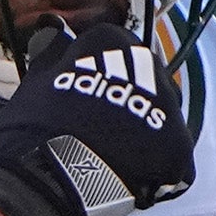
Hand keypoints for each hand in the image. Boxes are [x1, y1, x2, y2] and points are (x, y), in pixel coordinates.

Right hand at [0, 18, 194, 215]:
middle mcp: (149, 65)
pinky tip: (134, 176)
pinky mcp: (179, 143)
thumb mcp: (36, 79)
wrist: (54, 172)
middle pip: (147, 80)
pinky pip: (173, 153)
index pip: (117, 50)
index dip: (104, 76)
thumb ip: (54, 56)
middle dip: (131, 100)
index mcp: (114, 42)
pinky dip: (158, 166)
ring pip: (163, 115)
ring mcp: (168, 105)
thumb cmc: (38, 124)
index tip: (89, 96)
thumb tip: (58, 39)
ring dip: (147, 130)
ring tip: (121, 154)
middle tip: (106, 127)